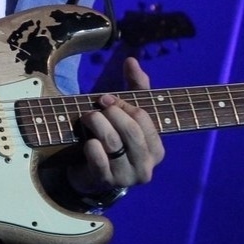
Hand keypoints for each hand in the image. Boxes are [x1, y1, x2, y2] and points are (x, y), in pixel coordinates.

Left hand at [66, 57, 163, 199]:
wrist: (93, 174)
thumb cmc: (116, 139)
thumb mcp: (128, 114)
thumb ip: (136, 87)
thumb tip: (132, 60)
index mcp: (157, 149)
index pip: (144, 119)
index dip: (123, 104)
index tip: (106, 99)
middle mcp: (146, 166)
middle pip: (131, 131)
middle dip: (111, 114)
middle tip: (96, 107)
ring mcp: (127, 177)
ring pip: (114, 143)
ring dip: (97, 124)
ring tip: (88, 118)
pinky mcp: (106, 183)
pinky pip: (98, 160)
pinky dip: (91, 146)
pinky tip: (87, 141)